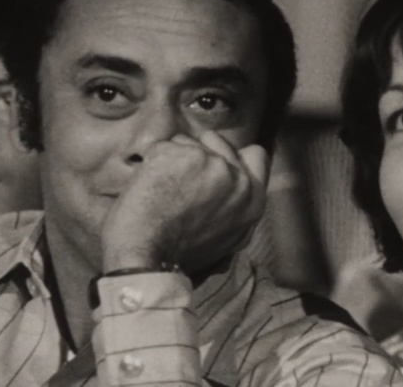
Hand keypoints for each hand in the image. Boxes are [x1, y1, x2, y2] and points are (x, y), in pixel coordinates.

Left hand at [101, 131, 268, 273]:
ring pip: (187, 142)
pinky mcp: (182, 155)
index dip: (232, 154)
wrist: (146, 260)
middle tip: (179, 174)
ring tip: (160, 189)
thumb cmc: (180, 256)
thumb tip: (232, 182)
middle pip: (217, 141)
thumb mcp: (228, 239)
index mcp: (253, 201)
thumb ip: (235, 206)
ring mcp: (211, 163)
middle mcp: (238, 179)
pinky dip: (152, 161)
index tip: (214, 162)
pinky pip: (163, 146)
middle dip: (198, 150)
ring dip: (173, 158)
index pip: (256, 155)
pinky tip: (147, 186)